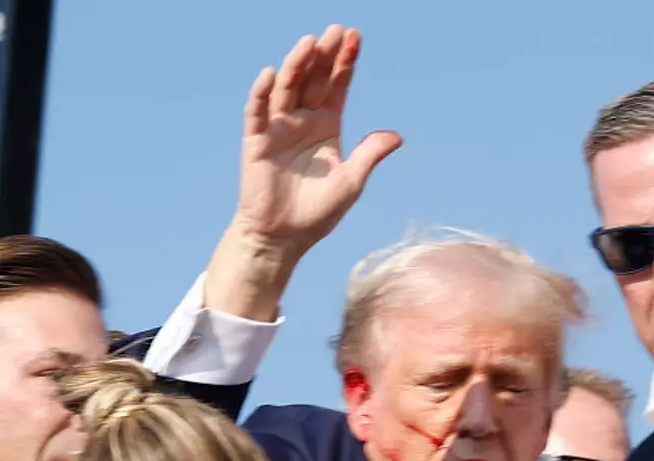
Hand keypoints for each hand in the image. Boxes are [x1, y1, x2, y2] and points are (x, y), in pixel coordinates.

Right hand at [205, 25, 400, 319]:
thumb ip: (369, 155)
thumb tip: (396, 136)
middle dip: (324, 55)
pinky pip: (257, 112)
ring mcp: (279, 128)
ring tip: (309, 43)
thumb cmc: (318, 213)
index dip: (345, 62)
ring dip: (297, 65)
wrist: (284, 237)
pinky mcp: (257, 142)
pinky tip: (270, 74)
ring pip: (287, 89)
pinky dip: (261, 93)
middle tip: (335, 30)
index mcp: (327, 125)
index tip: (354, 36)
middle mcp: (303, 121)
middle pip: (314, 79)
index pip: (337, 85)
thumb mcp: (351, 183)